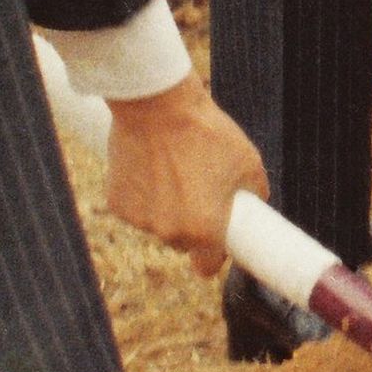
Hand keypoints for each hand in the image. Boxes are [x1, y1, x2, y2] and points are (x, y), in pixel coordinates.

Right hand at [102, 73, 267, 277]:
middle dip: (191, 223)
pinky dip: (141, 193)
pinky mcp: (116, 203)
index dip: (215, 255)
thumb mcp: (248, 162)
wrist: (157, 104)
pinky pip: (135, 206)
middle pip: (182, 242)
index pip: (208, 267)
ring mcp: (139, 220)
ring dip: (165, 207)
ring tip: (173, 167)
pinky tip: (150, 164)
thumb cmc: (206, 132)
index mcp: (204, 230)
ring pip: (157, 223)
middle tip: (198, 189)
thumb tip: (255, 203)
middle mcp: (169, 233)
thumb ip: (255, 193)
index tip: (218, 243)